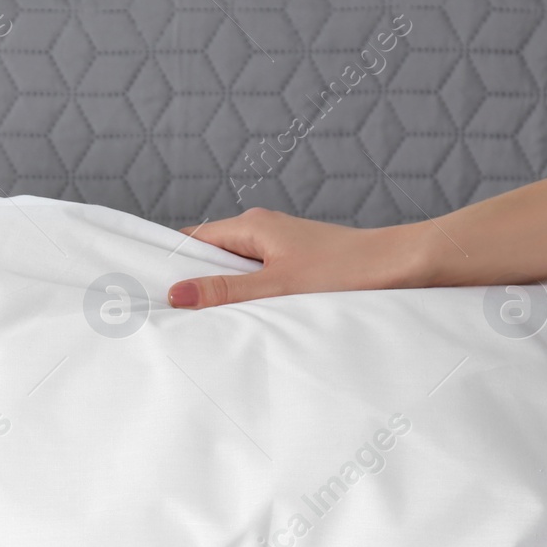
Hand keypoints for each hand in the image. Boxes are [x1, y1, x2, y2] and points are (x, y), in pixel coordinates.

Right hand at [168, 208, 428, 308]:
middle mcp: (262, 232)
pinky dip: (245, 296)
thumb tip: (177, 294)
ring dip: (221, 293)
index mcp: (252, 227)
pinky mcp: (296, 264)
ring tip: (202, 319)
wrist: (400, 267)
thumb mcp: (276, 287)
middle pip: (210, 256)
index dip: (169, 262)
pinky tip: (243, 318)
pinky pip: (255, 278)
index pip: (192, 240)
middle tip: (168, 311)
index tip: (146, 285)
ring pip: (234, 270)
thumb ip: (225, 292)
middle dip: (192, 282)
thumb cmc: (344, 271)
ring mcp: (280, 247)